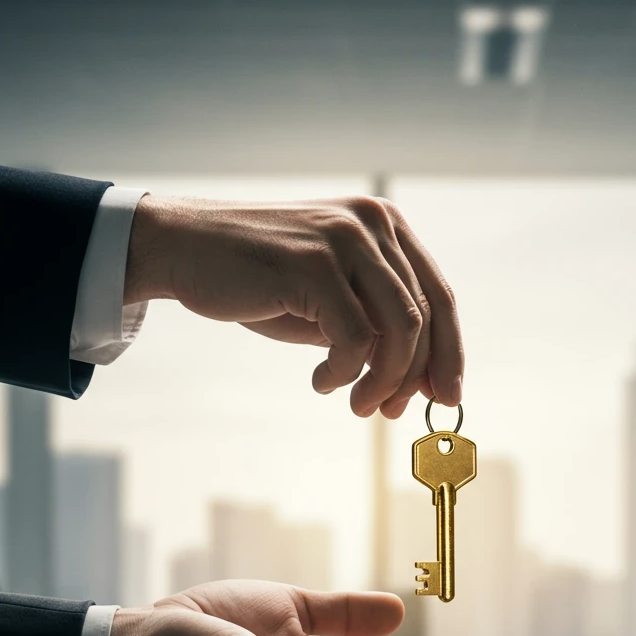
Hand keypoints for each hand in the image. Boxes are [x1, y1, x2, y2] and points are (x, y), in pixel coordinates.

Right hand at [124, 194, 462, 418]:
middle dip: (415, 376)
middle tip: (389, 411)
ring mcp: (344, 240)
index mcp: (385, 226)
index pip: (439, 296)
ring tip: (358, 404)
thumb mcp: (332, 301)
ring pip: (399, 329)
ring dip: (383, 380)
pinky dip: (344, 372)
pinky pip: (355, 339)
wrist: (187, 249)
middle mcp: (372, 224)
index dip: (449, 353)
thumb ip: (376, 327)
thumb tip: (424, 380)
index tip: (445, 398)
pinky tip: (321, 381)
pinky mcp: (313, 265)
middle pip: (426, 316)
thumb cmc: (262, 280)